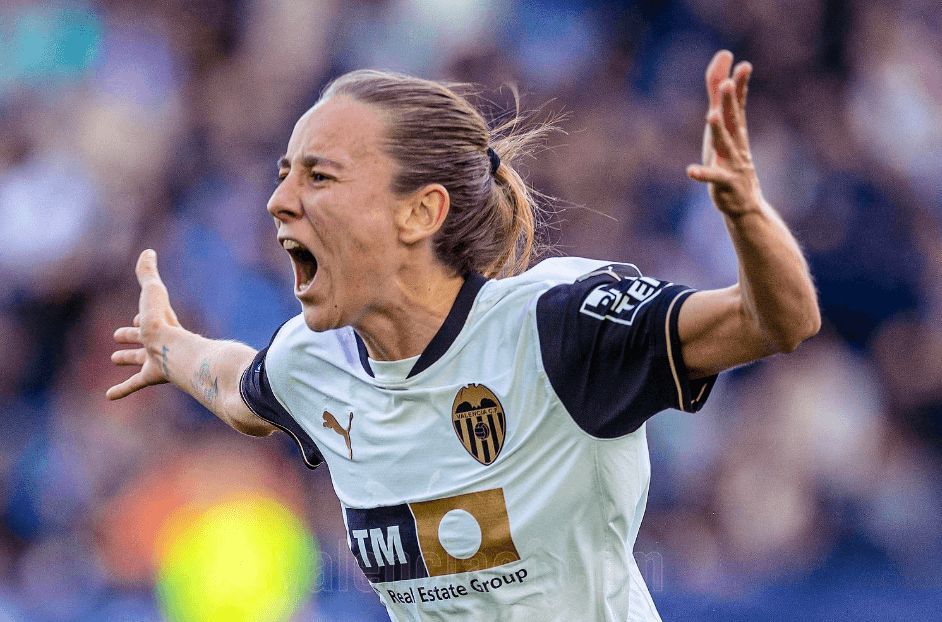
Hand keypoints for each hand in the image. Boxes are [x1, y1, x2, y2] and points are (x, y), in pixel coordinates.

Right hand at [107, 249, 181, 399]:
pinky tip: (108, 397)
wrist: (176, 353)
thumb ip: (148, 273)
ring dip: (128, 358)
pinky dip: (122, 389)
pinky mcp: (152, 376)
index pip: (148, 319)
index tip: (135, 317)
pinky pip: (134, 384)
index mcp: (161, 324)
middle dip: (130, 336)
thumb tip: (148, 251)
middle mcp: (160, 342)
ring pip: (140, 360)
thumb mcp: (153, 292)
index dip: (140, 318)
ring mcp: (157, 360)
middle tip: (116, 336)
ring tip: (114, 358)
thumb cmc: (164, 322)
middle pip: (144, 339)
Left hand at [687, 50, 762, 217]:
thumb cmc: (730, 161)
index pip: (739, 104)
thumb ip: (719, 100)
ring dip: (719, 131)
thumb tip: (724, 71)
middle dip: (730, 102)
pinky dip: (702, 173)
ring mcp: (732, 164)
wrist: (745, 203)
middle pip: (733, 120)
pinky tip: (690, 170)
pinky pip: (713, 177)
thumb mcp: (723, 130)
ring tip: (710, 116)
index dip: (740, 86)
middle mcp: (737, 144)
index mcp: (736, 131)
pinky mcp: (724, 184)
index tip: (744, 65)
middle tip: (727, 83)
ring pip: (725, 145)